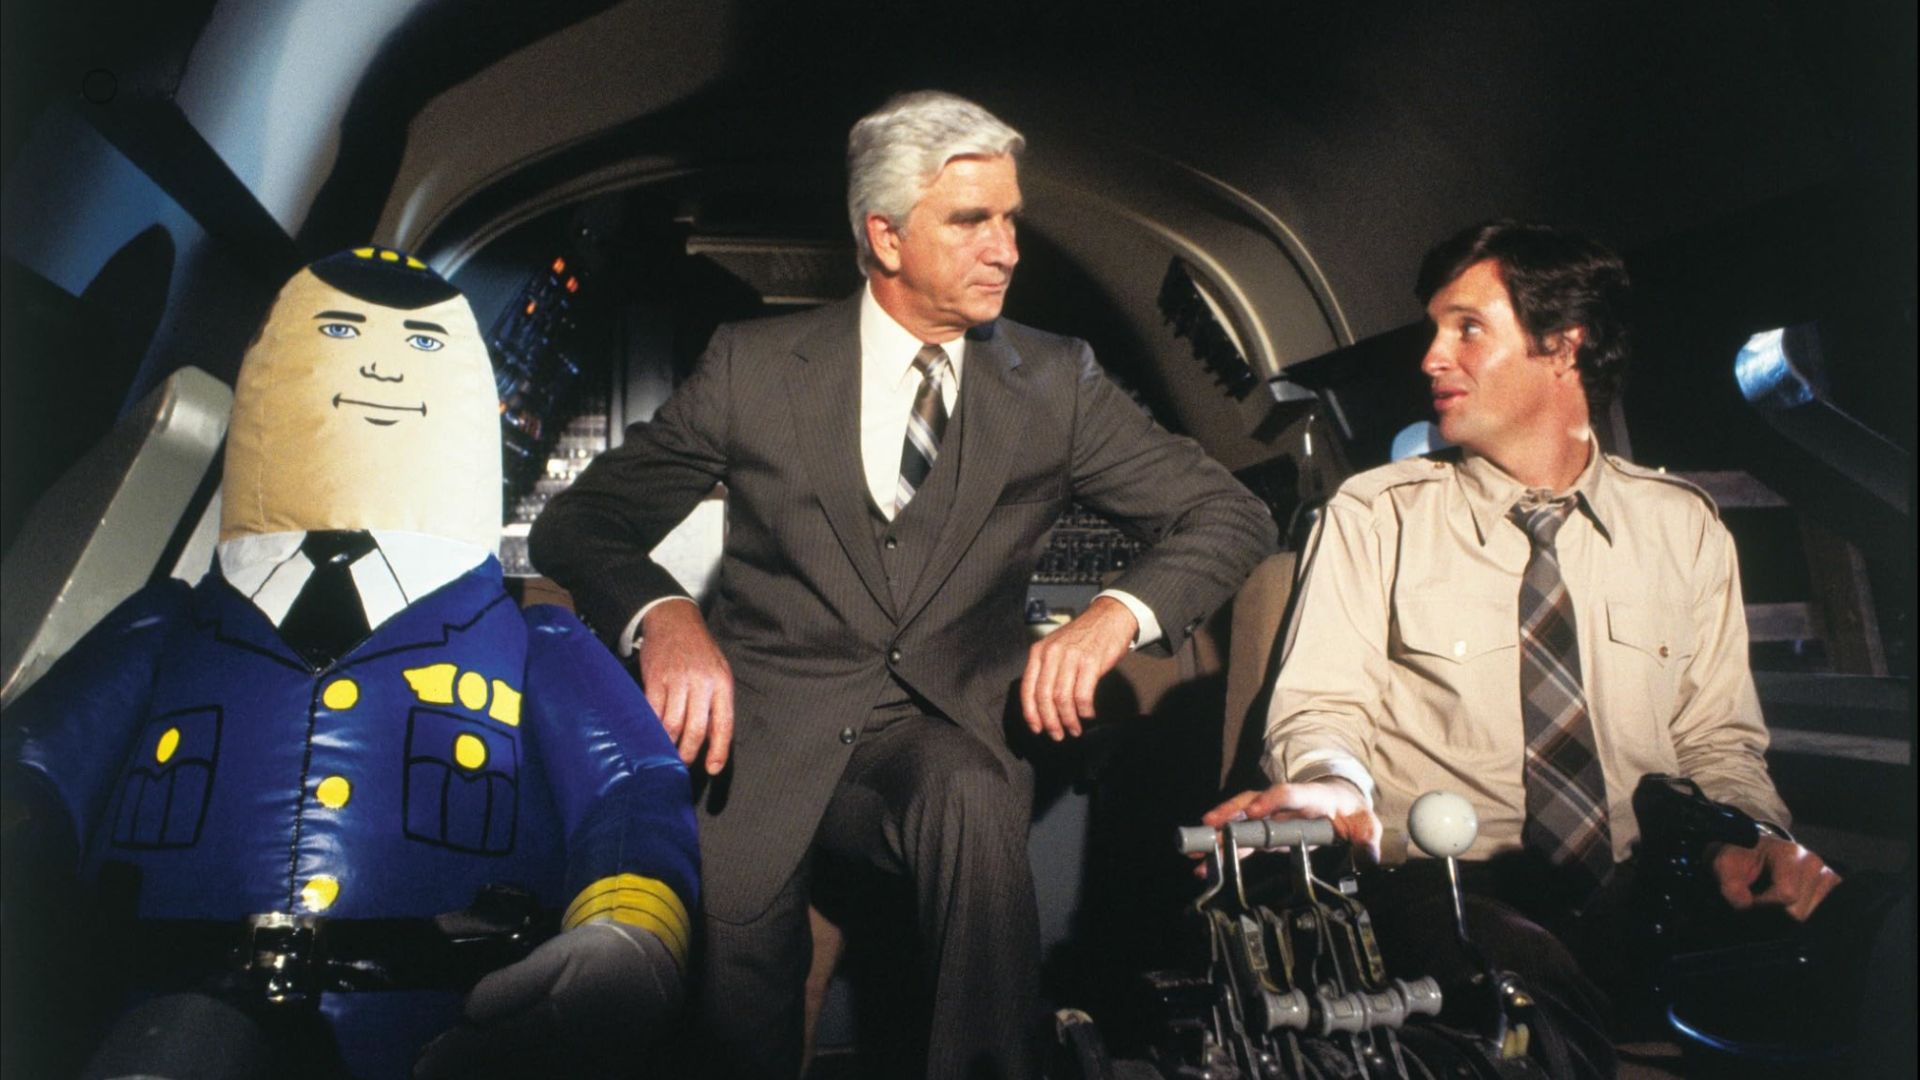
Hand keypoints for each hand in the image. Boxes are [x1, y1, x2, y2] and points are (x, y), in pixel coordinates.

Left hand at [414, 922, 681, 1077]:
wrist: (655, 972)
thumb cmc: (600, 955)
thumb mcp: (555, 955)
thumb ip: (512, 985)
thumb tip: (471, 1012)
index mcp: (560, 1020)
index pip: (495, 1046)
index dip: (455, 1057)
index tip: (423, 1064)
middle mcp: (571, 1055)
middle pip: (506, 1073)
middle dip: (465, 1073)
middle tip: (426, 1068)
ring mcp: (584, 1071)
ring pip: (526, 1077)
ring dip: (487, 1074)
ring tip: (455, 1070)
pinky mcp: (595, 1077)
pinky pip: (551, 1078)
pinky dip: (516, 1073)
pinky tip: (496, 1068)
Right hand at [637, 599, 732, 774]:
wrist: (674, 620)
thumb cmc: (700, 651)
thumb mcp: (719, 672)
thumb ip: (716, 703)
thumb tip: (712, 739)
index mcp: (722, 683)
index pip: (724, 724)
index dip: (719, 751)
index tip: (712, 769)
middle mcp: (701, 683)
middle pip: (695, 730)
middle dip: (688, 754)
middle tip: (681, 765)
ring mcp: (676, 680)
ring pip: (671, 725)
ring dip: (668, 745)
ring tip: (665, 754)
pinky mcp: (655, 678)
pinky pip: (652, 711)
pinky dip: (651, 728)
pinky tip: (650, 735)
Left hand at [1020, 596, 1137, 740]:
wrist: (1109, 616)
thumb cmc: (1084, 637)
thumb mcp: (1056, 648)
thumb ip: (1047, 670)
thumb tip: (1042, 705)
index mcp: (1039, 652)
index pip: (1028, 688)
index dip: (1031, 713)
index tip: (1037, 728)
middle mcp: (1051, 653)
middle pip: (1044, 696)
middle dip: (1050, 721)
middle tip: (1057, 735)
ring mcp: (1071, 656)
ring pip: (1062, 698)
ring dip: (1068, 719)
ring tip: (1074, 729)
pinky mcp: (1090, 661)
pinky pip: (1083, 694)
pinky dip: (1084, 710)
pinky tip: (1088, 714)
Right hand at [1202, 778, 1381, 861]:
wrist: (1342, 805)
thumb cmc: (1352, 812)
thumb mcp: (1367, 824)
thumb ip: (1368, 839)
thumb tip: (1369, 857)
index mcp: (1312, 797)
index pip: (1289, 793)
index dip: (1271, 800)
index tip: (1254, 812)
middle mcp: (1285, 804)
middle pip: (1253, 801)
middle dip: (1230, 813)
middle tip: (1208, 825)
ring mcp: (1272, 816)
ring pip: (1240, 820)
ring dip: (1218, 833)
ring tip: (1198, 850)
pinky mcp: (1266, 830)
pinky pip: (1242, 839)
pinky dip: (1224, 850)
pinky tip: (1207, 864)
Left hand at [1711, 835, 1840, 920]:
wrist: (1753, 852)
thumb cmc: (1740, 859)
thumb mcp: (1725, 865)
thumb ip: (1730, 885)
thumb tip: (1746, 904)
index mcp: (1790, 853)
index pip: (1786, 894)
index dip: (1764, 903)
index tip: (1751, 900)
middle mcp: (1814, 863)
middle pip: (1799, 911)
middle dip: (1776, 912)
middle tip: (1763, 900)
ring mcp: (1828, 876)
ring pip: (1810, 917)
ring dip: (1788, 914)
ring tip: (1776, 899)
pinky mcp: (1834, 890)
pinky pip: (1820, 916)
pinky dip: (1802, 914)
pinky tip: (1790, 905)